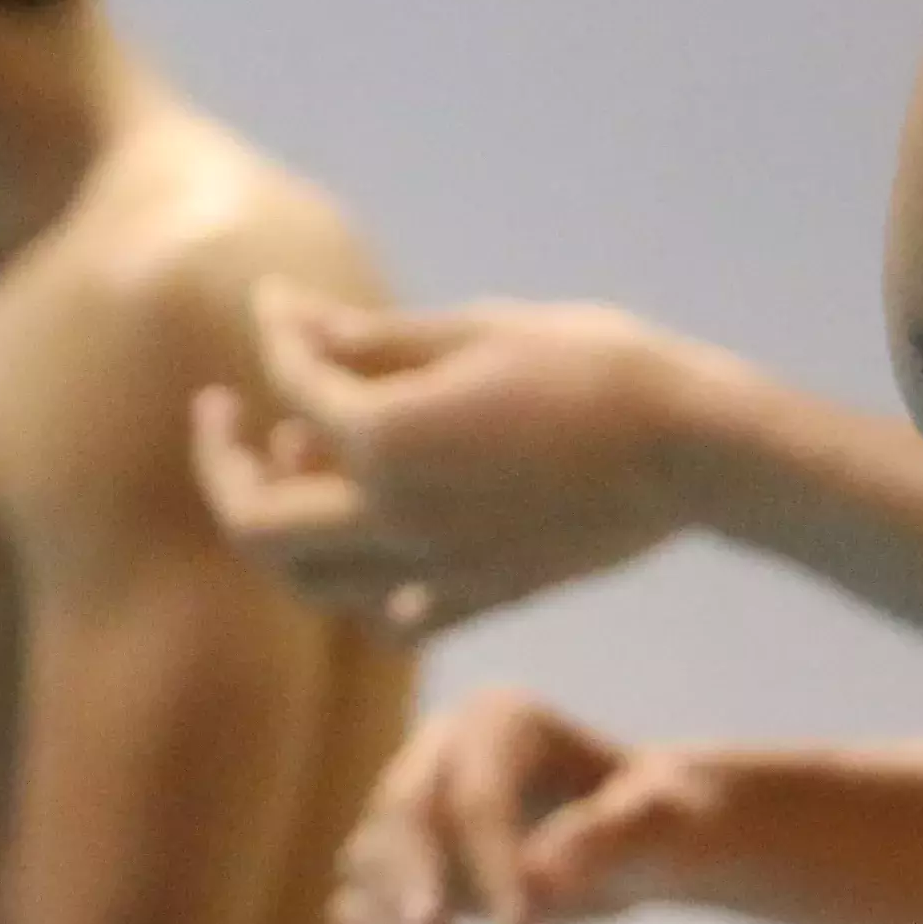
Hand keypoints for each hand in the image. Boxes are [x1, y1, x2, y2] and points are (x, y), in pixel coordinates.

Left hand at [192, 286, 720, 637]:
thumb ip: (375, 340)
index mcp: (388, 439)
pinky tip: (370, 534)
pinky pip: (392, 616)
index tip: (273, 307)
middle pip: (257, 522)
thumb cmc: (598, 365)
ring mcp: (438, 570)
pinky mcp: (485, 596)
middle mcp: (396, 519)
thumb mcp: (479, 331)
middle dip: (224, 465)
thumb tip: (292, 321)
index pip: (293, 385)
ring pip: (311, 584)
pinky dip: (360, 586)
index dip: (273, 335)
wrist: (700, 450)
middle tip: (222, 415)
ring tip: (296, 460)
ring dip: (281, 526)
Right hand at [332, 689, 732, 923]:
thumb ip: (612, 833)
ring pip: (368, 864)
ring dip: (397, 923)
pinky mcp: (403, 870)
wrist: (646, 839)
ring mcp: (414, 811)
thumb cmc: (664, 816)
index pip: (475, 793)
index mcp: (499, 721)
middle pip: (399, 816)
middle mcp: (440, 754)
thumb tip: (539, 874)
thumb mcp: (665, 817)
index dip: (489, 861)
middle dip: (414, 883)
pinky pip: (363, 910)